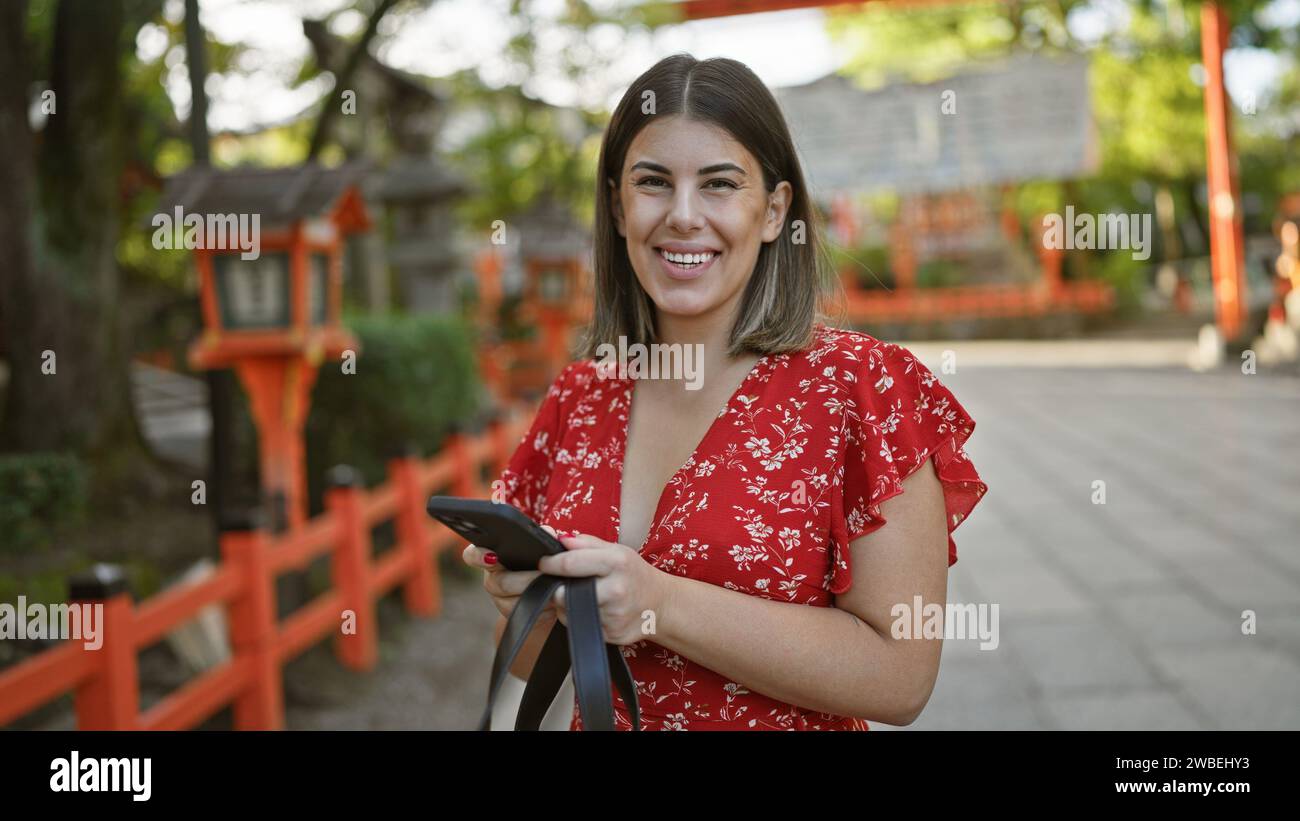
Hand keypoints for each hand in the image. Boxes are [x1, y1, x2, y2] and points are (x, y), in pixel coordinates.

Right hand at [461, 524, 560, 625]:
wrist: (553, 593)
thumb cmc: (543, 564)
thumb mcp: (544, 548)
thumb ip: (543, 537)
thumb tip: (547, 532)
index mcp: (493, 558)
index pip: (472, 555)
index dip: (477, 556)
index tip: (491, 557)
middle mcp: (493, 580)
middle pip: (500, 583)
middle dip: (524, 580)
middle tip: (544, 574)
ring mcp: (501, 602)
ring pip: (512, 604)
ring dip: (537, 595)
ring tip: (554, 587)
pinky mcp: (516, 618)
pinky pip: (526, 617)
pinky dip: (543, 611)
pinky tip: (554, 603)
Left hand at [537, 533, 670, 645]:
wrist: (661, 604)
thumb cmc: (634, 573)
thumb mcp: (616, 550)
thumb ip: (585, 542)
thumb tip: (556, 537)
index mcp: (616, 563)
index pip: (570, 563)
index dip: (550, 563)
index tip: (543, 563)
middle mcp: (616, 590)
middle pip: (564, 593)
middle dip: (558, 588)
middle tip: (565, 583)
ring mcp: (613, 616)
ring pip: (569, 612)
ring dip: (568, 605)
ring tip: (586, 596)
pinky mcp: (611, 636)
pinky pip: (580, 627)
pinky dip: (580, 618)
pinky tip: (595, 610)